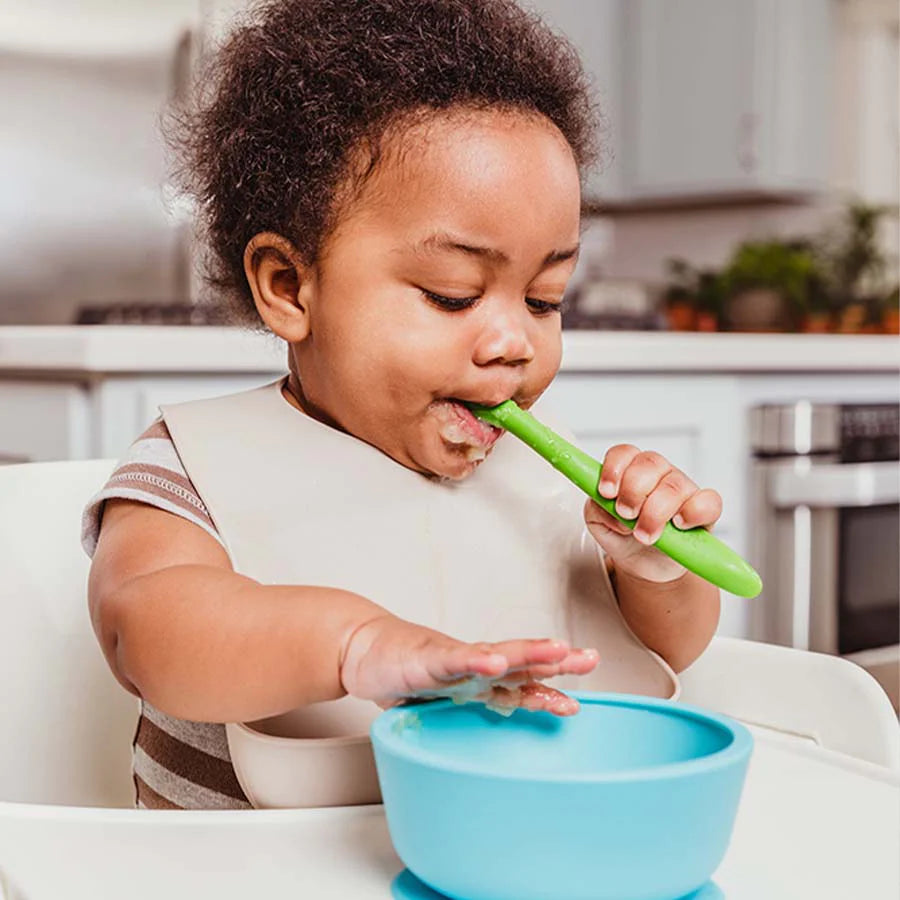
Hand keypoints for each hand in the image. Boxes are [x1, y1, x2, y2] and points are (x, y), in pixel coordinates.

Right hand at [339, 614, 598, 715]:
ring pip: (495, 655)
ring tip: (556, 651)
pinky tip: (493, 662)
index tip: (576, 702)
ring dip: (527, 653)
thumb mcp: (441, 698)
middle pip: (520, 662)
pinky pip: (453, 660)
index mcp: (477, 676)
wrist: (362, 647)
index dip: (548, 689)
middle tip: (589, 659)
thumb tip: (486, 746)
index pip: (520, 682)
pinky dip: (474, 660)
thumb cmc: (402, 669)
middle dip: (556, 661)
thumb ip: (464, 711)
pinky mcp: (425, 659)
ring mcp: (451, 659)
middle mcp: (471, 664)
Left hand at [584, 444, 721, 582]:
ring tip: (643, 535)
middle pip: (649, 463)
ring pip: (673, 486)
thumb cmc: (623, 535)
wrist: (645, 564)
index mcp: (630, 470)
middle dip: (633, 491)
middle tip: (626, 515)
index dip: (614, 469)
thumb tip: (609, 508)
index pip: (624, 453)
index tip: (606, 493)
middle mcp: (658, 474)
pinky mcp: (705, 510)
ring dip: (655, 513)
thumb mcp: (599, 523)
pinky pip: (709, 501)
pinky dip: (693, 512)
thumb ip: (597, 510)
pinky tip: (678, 525)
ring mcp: (683, 489)